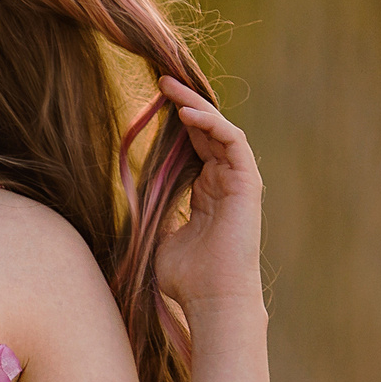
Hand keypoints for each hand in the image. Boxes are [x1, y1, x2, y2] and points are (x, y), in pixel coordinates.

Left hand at [151, 74, 263, 309]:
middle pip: (206, 131)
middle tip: (160, 82)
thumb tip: (132, 199)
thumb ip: (153, 212)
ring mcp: (238, 182)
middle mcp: (224, 182)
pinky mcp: (248, 184)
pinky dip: (212, 124)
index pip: (193, 145)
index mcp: (206, 192)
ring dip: (196, 106)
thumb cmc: (186, 278)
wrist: (211, 300)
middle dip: (184, 104)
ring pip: (221, 130)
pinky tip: (186, 114)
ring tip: (170, 87)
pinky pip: (233, 142)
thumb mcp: (159, 237)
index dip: (175, 122)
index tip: (151, 101)